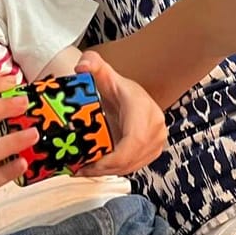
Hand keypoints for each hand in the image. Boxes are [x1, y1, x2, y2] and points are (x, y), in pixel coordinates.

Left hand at [74, 50, 166, 176]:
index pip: (134, 140)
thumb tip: (82, 67)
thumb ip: (91, 63)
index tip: (92, 163)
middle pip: (130, 158)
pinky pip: (133, 167)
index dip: (114, 158)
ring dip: (106, 171)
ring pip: (131, 166)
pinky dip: (114, 170)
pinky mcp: (152, 151)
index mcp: (142, 108)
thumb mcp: (103, 73)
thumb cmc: (117, 89)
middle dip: (103, 168)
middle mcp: (154, 126)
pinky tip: (97, 168)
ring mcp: (156, 140)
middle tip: (79, 168)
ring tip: (84, 169)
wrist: (132, 98)